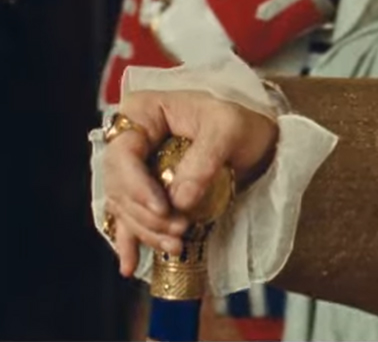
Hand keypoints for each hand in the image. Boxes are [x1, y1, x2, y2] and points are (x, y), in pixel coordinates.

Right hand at [101, 89, 278, 274]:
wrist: (257, 139)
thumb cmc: (241, 123)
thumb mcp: (229, 128)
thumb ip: (204, 159)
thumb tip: (180, 201)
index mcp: (142, 112)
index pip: (123, 155)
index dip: (136, 187)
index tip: (164, 209)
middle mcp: (131, 140)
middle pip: (120, 187)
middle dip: (147, 216)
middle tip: (179, 231)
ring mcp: (136, 169)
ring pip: (125, 208)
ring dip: (146, 232)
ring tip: (175, 247)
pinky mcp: (146, 193)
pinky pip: (130, 219)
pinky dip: (132, 242)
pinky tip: (131, 265)